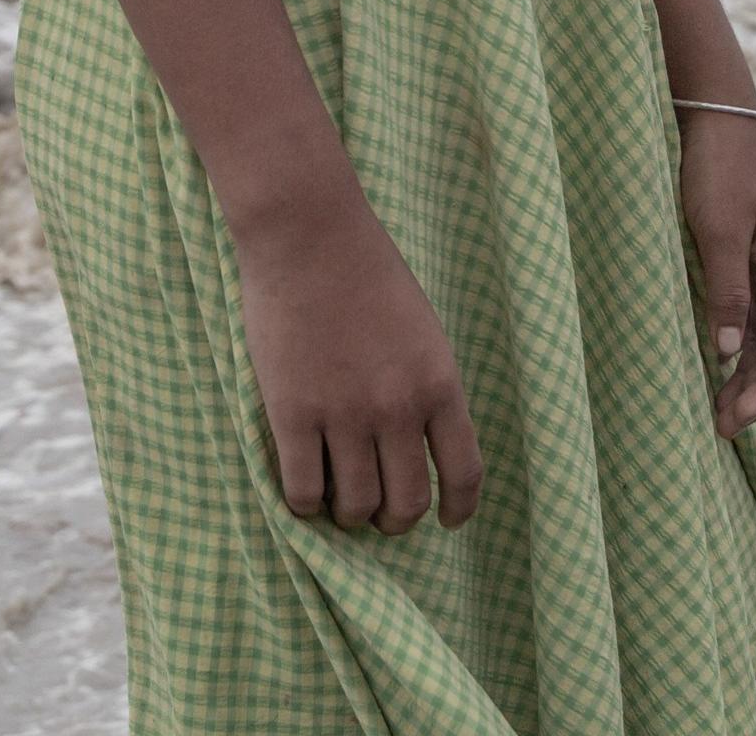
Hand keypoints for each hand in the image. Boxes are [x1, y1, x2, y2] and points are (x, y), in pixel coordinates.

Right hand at [235, 195, 483, 534]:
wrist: (308, 233)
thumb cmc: (366, 270)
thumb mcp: (422, 330)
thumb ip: (426, 387)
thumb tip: (419, 444)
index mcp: (439, 384)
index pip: (463, 473)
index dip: (456, 509)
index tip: (446, 522)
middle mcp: (398, 408)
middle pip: (406, 502)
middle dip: (393, 521)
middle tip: (378, 514)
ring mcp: (344, 413)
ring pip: (354, 506)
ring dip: (348, 516)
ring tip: (337, 504)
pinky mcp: (292, 412)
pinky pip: (302, 490)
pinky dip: (304, 504)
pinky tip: (303, 491)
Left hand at [680, 110, 755, 435]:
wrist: (717, 114)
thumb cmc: (718, 169)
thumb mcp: (719, 231)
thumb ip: (727, 293)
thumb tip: (730, 354)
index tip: (736, 421)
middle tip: (720, 427)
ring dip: (746, 372)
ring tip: (717, 407)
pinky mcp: (750, 255)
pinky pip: (751, 313)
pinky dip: (737, 343)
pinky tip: (715, 362)